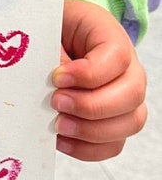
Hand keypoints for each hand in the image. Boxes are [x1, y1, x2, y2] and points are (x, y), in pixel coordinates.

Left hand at [52, 0, 146, 160]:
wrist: (52, 38)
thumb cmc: (51, 31)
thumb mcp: (47, 30)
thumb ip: (49, 54)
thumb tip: (49, 86)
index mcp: (110, 37)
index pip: (117, 57)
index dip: (89, 73)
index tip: (57, 77)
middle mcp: (127, 69)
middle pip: (132, 94)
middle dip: (91, 106)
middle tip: (56, 102)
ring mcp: (124, 97)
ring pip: (130, 122)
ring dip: (92, 131)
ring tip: (57, 125)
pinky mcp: (113, 121)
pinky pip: (114, 144)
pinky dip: (88, 149)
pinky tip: (62, 140)